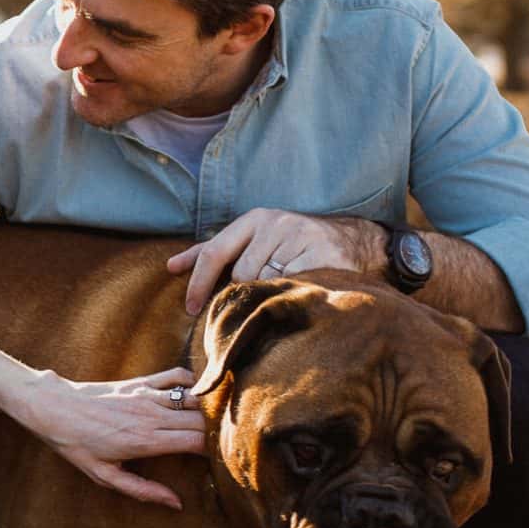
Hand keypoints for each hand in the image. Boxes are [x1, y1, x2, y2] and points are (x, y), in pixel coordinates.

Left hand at [13, 365, 207, 508]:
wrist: (53, 408)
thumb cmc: (77, 445)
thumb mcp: (105, 477)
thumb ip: (143, 490)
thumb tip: (176, 504)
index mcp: (146, 440)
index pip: (197, 442)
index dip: (216, 451)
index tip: (223, 461)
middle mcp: (151, 415)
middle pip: (202, 420)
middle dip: (218, 432)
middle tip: (227, 444)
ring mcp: (147, 394)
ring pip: (195, 398)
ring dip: (210, 409)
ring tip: (220, 423)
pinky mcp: (141, 381)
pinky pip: (177, 375)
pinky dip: (193, 382)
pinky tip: (198, 395)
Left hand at [166, 209, 382, 317]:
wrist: (355, 243)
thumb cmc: (295, 246)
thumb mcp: (255, 241)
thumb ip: (218, 252)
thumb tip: (173, 266)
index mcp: (254, 219)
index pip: (214, 252)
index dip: (198, 283)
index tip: (191, 308)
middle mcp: (274, 222)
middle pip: (240, 275)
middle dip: (246, 293)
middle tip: (259, 300)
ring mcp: (297, 236)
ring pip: (264, 283)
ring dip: (270, 295)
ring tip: (286, 291)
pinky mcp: (319, 253)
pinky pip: (290, 287)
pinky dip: (290, 296)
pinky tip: (300, 291)